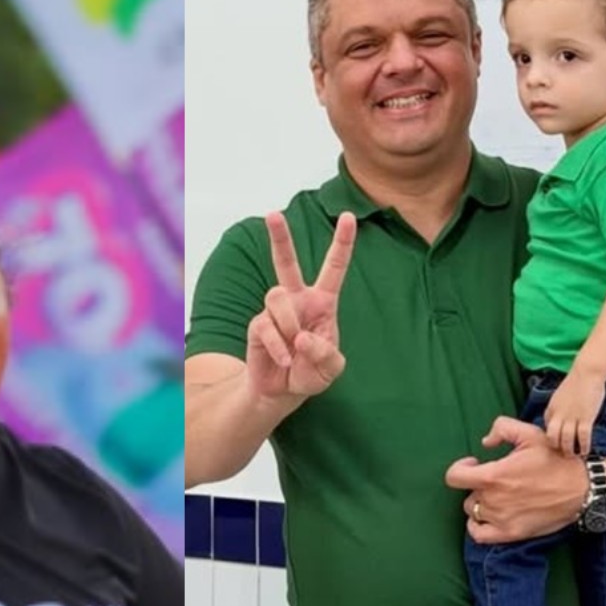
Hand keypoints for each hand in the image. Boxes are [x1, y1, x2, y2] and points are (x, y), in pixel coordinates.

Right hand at [245, 210, 355, 401]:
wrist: (282, 391)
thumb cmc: (311, 372)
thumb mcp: (331, 368)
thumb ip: (326, 353)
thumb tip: (302, 337)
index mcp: (322, 302)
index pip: (334, 267)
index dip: (342, 242)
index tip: (347, 216)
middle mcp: (296, 300)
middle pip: (285, 263)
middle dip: (279, 237)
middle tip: (272, 214)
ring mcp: (274, 311)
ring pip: (277, 298)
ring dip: (289, 324)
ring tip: (295, 347)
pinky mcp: (258, 326)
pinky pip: (266, 327)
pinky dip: (279, 347)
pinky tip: (285, 360)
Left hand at [446, 417, 586, 543]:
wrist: (583, 488)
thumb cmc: (557, 460)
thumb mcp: (530, 434)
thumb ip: (501, 429)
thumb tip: (485, 442)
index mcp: (494, 476)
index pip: (454, 477)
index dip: (460, 468)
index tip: (474, 464)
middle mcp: (494, 500)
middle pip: (469, 494)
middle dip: (478, 485)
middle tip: (496, 480)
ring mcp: (502, 519)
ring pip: (474, 512)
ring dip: (481, 504)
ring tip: (498, 496)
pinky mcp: (512, 533)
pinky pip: (479, 535)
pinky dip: (477, 527)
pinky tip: (486, 518)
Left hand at [543, 372, 605, 455]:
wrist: (586, 374)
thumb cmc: (575, 385)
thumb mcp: (560, 398)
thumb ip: (558, 410)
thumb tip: (559, 422)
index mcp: (551, 409)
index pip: (547, 428)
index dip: (552, 438)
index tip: (557, 446)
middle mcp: (558, 415)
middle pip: (552, 437)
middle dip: (556, 448)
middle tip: (563, 455)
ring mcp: (571, 417)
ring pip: (566, 439)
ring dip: (569, 450)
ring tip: (574, 456)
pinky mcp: (585, 417)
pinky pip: (583, 436)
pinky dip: (584, 446)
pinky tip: (586, 451)